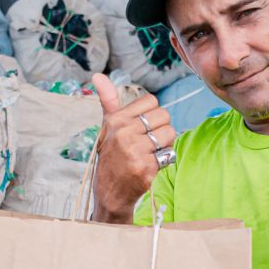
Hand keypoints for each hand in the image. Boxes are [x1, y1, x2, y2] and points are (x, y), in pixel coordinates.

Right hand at [91, 73, 176, 222]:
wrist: (110, 192)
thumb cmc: (111, 156)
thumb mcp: (107, 128)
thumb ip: (108, 101)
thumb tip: (97, 75)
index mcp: (116, 120)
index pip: (151, 101)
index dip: (152, 114)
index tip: (142, 127)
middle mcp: (124, 133)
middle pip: (164, 116)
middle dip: (161, 129)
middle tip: (149, 142)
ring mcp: (135, 151)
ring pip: (170, 134)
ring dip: (165, 145)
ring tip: (151, 153)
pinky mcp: (146, 167)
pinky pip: (169, 154)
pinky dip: (165, 160)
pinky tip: (151, 166)